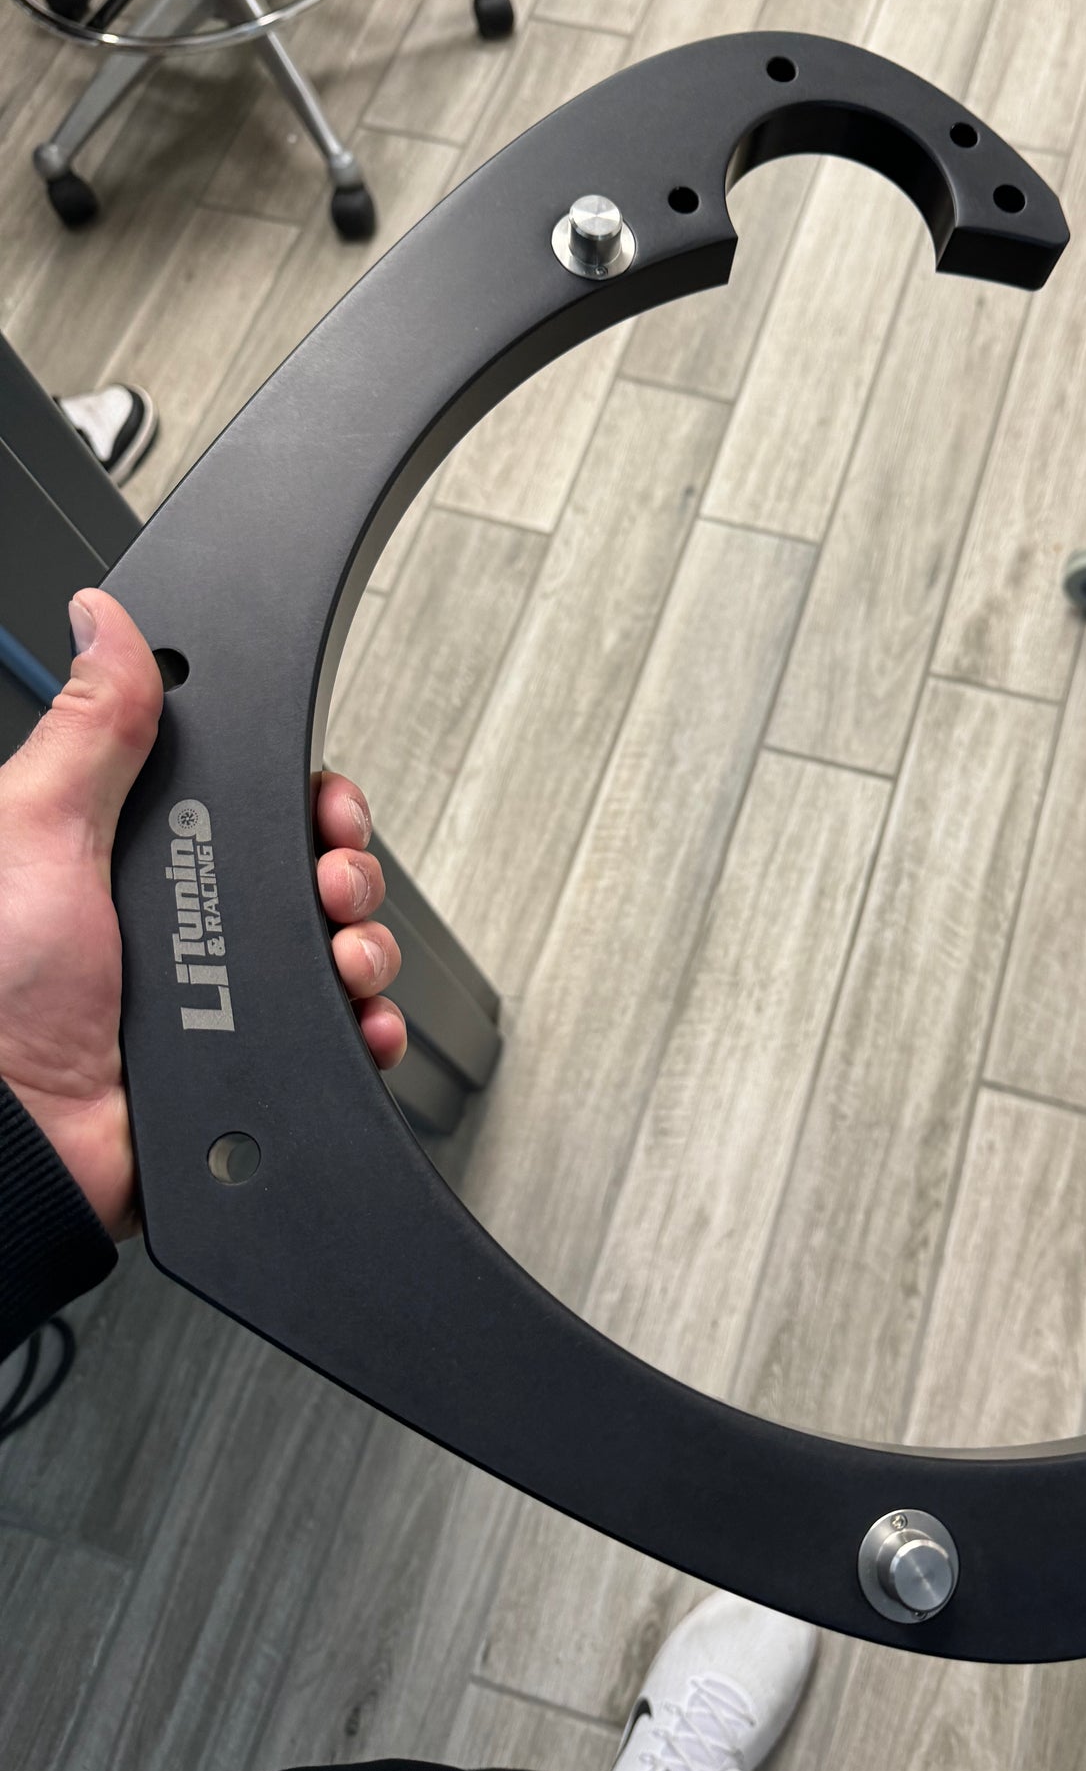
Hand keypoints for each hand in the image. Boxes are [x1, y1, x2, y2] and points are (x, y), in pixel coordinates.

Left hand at [0, 588, 405, 1238]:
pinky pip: (338, 1036)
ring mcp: (217, 993)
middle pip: (309, 870)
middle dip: (347, 870)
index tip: (324, 804)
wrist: (18, 1149)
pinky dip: (365, 1027)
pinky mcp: (246, 1059)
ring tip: (343, 959)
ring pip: (336, 950)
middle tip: (332, 883)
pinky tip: (355, 1020)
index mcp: (130, 853)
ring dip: (365, 946)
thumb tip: (107, 621)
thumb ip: (90, 728)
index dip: (303, 795)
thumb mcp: (35, 831)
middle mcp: (179, 919)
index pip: (250, 799)